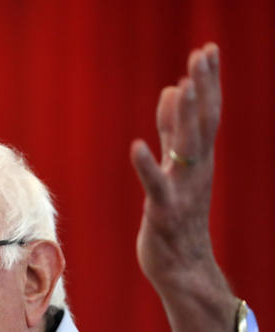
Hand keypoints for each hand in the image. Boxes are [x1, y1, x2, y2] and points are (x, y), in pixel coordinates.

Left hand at [130, 43, 222, 294]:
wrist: (183, 268)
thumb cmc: (176, 218)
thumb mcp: (174, 169)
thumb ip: (171, 132)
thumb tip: (171, 91)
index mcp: (198, 161)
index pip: (206, 114)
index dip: (208, 82)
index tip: (208, 49)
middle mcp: (195, 172)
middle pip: (202, 123)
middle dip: (203, 88)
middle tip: (203, 54)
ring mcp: (181, 191)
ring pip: (186, 149)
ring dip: (182, 118)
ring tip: (180, 87)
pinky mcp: (163, 213)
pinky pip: (155, 187)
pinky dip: (146, 166)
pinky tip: (136, 146)